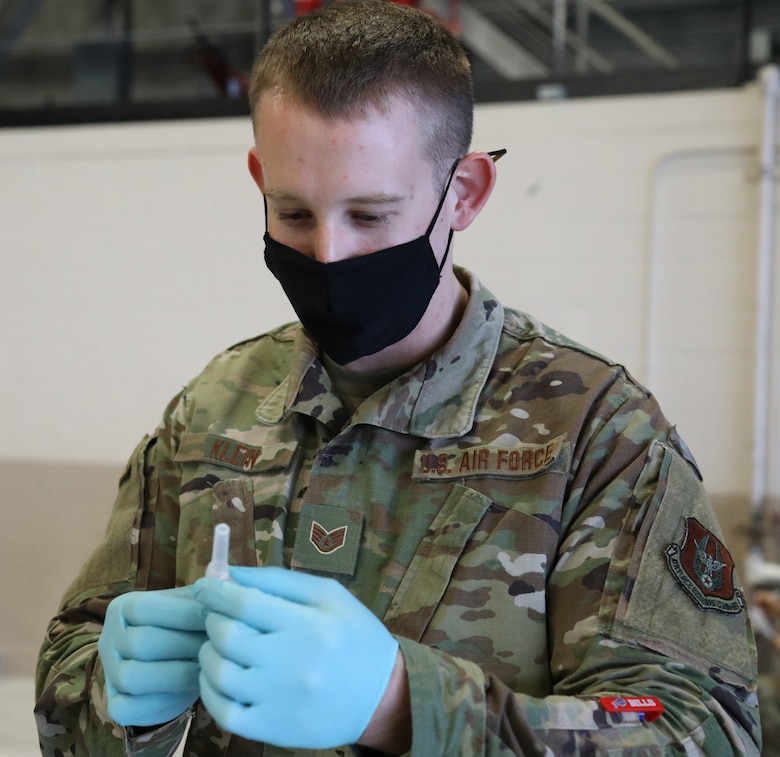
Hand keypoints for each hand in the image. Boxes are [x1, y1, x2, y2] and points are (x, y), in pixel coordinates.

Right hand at [98, 585, 207, 726]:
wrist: (177, 662)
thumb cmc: (190, 627)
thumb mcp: (195, 604)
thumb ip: (206, 594)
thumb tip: (224, 584)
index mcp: (123, 607)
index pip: (144, 608)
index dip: (184, 614)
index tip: (218, 618)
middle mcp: (108, 638)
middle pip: (140, 643)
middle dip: (185, 645)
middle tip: (218, 647)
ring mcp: (108, 673)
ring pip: (131, 676)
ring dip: (176, 674)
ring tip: (208, 667)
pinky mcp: (114, 704)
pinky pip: (128, 708)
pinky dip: (160, 702)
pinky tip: (189, 690)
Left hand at [194, 567, 398, 748]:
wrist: (383, 695)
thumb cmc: (355, 636)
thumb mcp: (329, 596)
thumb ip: (279, 580)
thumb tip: (231, 572)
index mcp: (311, 624)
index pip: (246, 603)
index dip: (216, 591)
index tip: (205, 586)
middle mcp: (295, 663)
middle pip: (228, 636)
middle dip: (212, 620)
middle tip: (216, 615)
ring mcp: (282, 700)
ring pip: (220, 674)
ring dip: (208, 654)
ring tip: (217, 645)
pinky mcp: (275, 729)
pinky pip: (224, 712)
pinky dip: (210, 692)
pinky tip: (218, 678)